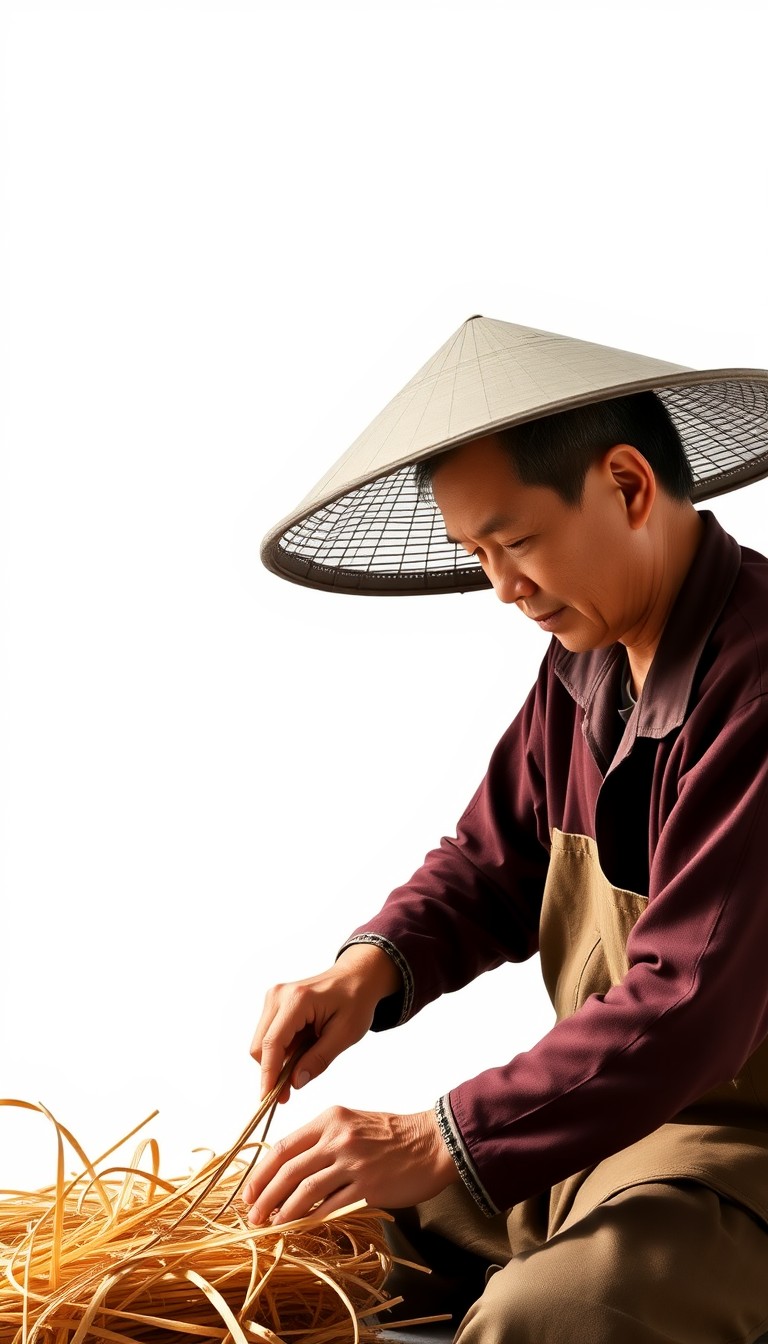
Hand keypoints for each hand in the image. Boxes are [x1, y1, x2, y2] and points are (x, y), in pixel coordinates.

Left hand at [243, 1105, 458, 1224]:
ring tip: (270, 1225)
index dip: (261, 1172)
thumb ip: (322, 1141)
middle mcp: (338, 1137)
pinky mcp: (368, 1186)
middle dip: (264, 1195)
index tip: (248, 1191)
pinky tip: (300, 1227)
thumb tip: (289, 1169)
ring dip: (283, 1211)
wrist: (432, 1142)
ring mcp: (353, 1162)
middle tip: (251, 1214)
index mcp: (330, 1118)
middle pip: (289, 1169)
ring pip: (305, 1189)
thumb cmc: (392, 1134)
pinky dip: (311, 1218)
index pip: (284, 1146)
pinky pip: (331, 1206)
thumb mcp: (352, 1123)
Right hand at [251, 943, 400, 1101]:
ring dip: (277, 1061)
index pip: (272, 1044)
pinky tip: (301, 1049)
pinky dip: (281, 1050)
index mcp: (297, 1000)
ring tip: (304, 1063)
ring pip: (262, 1042)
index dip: (268, 1075)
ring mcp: (274, 997)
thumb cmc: (356, 1001)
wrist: (357, 976)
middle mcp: (279, 995)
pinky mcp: (274, 1002)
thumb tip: (294, 1084)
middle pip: (260, 1046)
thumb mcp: (345, 1034)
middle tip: (291, 1092)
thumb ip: (319, 1059)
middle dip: (272, 1072)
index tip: (268, 1099)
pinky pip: (269, 1035)